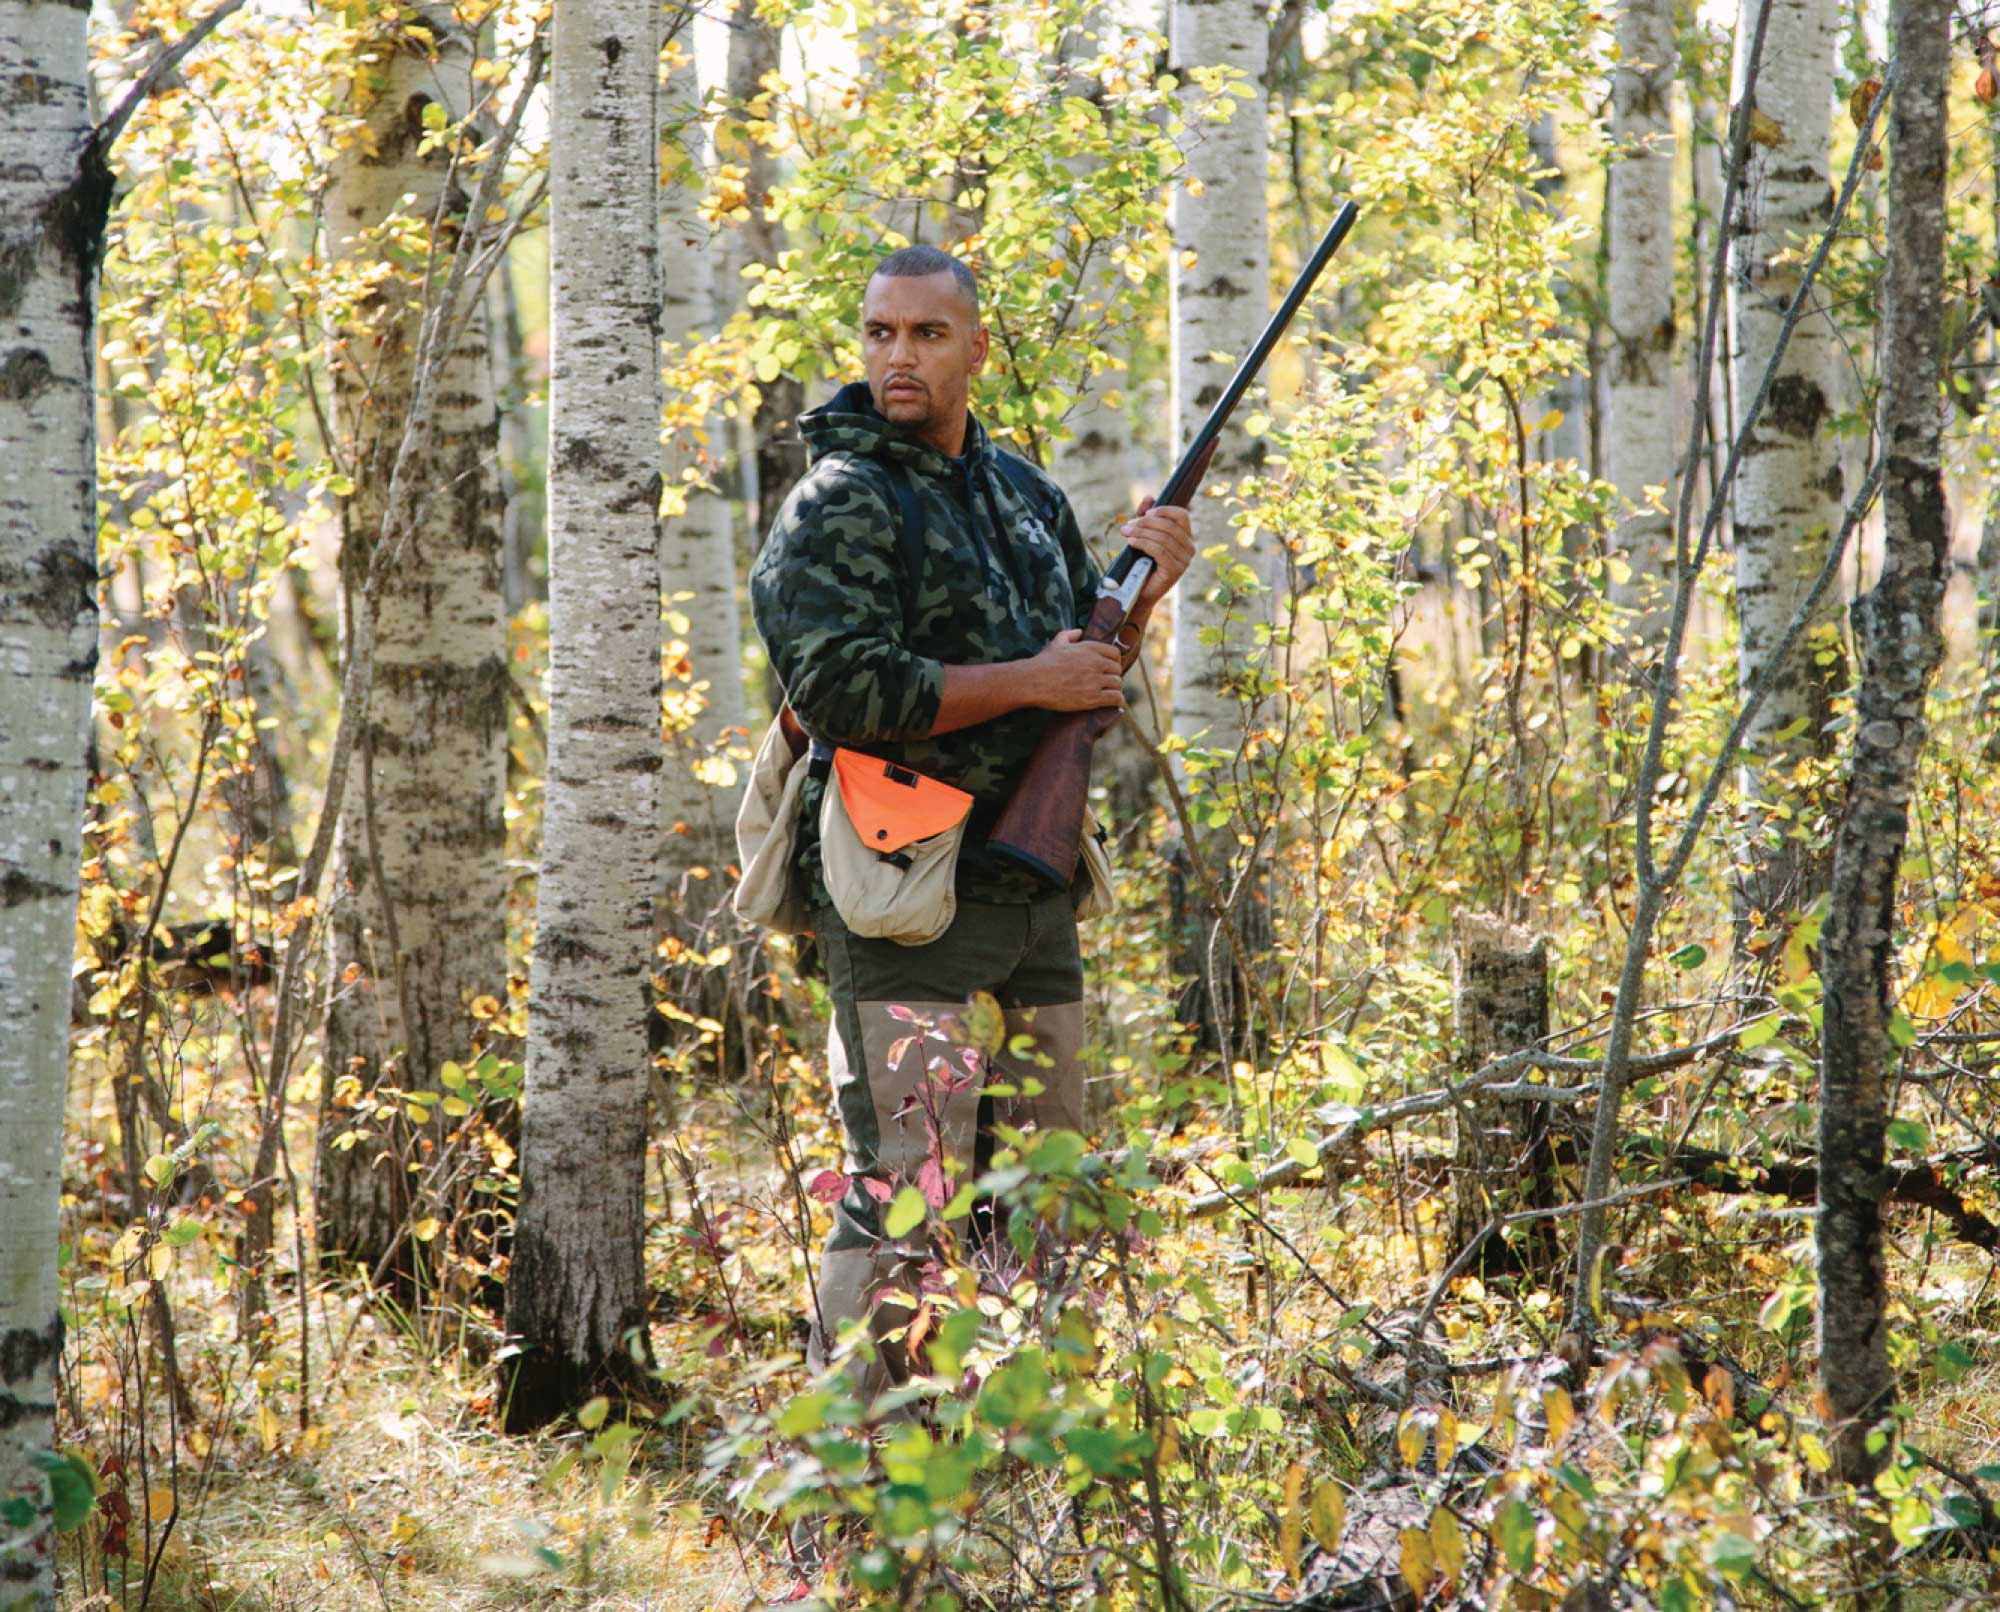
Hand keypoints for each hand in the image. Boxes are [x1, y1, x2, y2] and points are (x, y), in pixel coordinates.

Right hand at [1025, 628, 1124, 711]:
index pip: (1115, 653)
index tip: (1108, 668)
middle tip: (1106, 682)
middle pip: (1117, 670)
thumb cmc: (1044, 662)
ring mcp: (1095, 680)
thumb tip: (1079, 632)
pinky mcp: (1092, 697)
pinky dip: (1117, 700)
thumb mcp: (1057, 643)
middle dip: (1112, 676)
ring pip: (1118, 684)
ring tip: (1107, 693)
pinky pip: (1116, 698)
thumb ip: (1069, 634)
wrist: (1034, 681)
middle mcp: (1096, 663)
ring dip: (1113, 688)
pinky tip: (1113, 702)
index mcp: (1090, 648)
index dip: (1114, 661)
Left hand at [1121, 497, 1193, 614]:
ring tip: (1125, 532)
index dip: (1164, 510)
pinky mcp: (1176, 570)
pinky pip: (1159, 550)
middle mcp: (1189, 548)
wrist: (1138, 592)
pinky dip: (1143, 543)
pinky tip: (1131, 542)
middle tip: (1128, 525)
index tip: (1146, 513)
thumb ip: (1146, 517)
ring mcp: (1184, 561)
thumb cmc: (1141, 563)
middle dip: (1146, 523)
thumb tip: (1149, 497)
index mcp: (1186, 537)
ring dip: (1141, 532)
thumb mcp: (1143, 535)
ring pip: (1163, 538)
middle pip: (1170, 526)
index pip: (1182, 515)